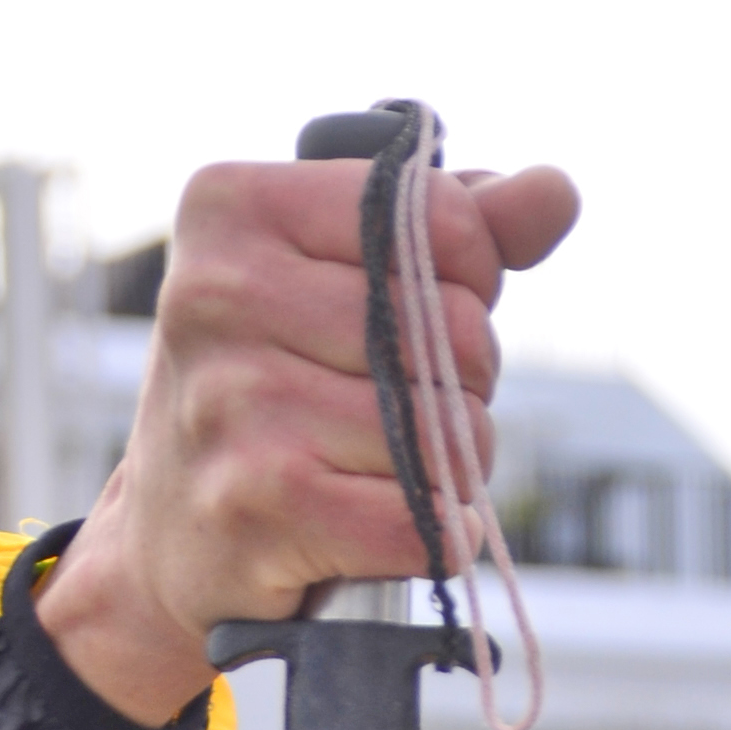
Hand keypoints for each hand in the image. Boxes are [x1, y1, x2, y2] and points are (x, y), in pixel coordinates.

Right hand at [36, 151, 580, 725]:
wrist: (175, 539)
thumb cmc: (278, 392)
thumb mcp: (344, 282)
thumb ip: (453, 230)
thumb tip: (555, 191)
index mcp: (237, 208)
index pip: (439, 221)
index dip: (469, 280)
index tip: (418, 315)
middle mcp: (221, 294)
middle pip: (453, 332)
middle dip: (461, 385)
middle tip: (398, 409)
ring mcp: (234, 401)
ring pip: (443, 433)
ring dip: (448, 469)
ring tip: (384, 472)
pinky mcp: (258, 506)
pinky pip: (420, 522)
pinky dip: (433, 537)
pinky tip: (388, 527)